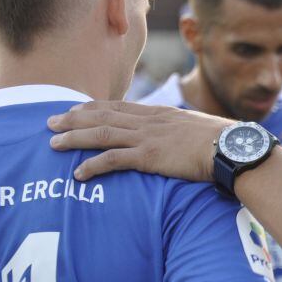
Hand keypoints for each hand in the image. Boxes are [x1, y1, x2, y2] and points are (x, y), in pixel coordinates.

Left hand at [48, 101, 230, 181]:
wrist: (232, 147)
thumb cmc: (222, 142)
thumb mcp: (197, 129)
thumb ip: (180, 131)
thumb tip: (179, 138)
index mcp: (159, 114)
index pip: (119, 107)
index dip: (93, 108)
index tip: (74, 110)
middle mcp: (149, 121)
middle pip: (103, 116)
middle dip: (73, 119)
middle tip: (49, 122)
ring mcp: (148, 138)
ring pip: (101, 134)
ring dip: (74, 138)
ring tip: (53, 145)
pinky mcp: (150, 157)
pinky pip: (114, 160)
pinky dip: (93, 165)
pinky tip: (78, 173)